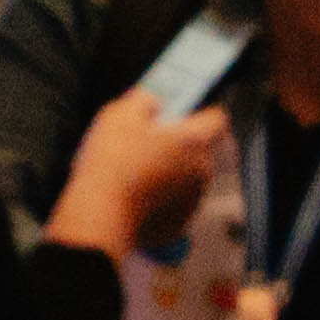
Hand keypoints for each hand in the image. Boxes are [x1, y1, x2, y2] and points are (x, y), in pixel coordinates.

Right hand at [48, 91, 232, 256]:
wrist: (102, 213)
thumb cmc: (112, 163)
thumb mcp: (119, 115)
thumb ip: (144, 100)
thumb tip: (152, 100)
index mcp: (194, 140)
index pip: (217, 117)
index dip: (201, 110)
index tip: (184, 110)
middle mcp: (201, 169)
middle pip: (200, 148)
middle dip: (179, 142)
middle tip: (148, 139)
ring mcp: (193, 197)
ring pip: (187, 175)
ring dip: (170, 169)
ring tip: (135, 168)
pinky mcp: (179, 219)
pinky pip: (175, 200)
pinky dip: (160, 195)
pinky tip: (135, 191)